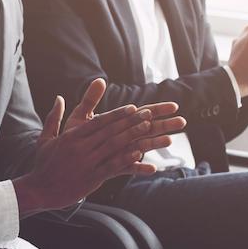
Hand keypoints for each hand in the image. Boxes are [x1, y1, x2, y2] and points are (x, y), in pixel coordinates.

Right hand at [12, 81, 180, 213]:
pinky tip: (140, 153)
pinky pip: (112, 166)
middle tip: (148, 114)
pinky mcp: (91, 178)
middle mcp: (80, 147)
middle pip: (110, 131)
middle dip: (130, 121)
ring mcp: (86, 163)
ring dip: (132, 136)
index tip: (133, 107)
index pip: (98, 122)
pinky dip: (126, 159)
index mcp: (71, 137)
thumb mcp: (46, 138)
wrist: (38, 190)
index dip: (117, 114)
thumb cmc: (43, 164)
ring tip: (148, 129)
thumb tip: (59, 97)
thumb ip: (54, 117)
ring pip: (114, 146)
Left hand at [63, 78, 185, 171]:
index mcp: (118, 123)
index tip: (174, 106)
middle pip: (147, 129)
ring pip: (141, 147)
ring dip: (155, 144)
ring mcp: (120, 152)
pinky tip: (151, 169)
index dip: (157, 110)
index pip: (142, 113)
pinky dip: (139, 168)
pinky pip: (128, 168)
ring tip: (170, 141)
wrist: (65, 160)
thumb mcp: (82, 116)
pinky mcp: (114, 167)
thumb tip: (99, 80)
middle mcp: (123, 137)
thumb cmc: (76, 136)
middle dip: (165, 125)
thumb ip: (91, 99)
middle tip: (182, 122)